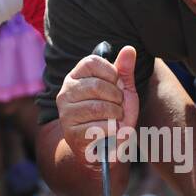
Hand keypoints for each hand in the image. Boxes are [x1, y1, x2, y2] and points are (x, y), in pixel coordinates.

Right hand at [57, 45, 139, 165]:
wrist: (108, 146)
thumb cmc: (114, 115)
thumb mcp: (123, 91)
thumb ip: (125, 71)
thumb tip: (129, 48)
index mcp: (76, 77)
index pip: (92, 61)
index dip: (111, 73)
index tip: (116, 85)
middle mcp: (66, 92)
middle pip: (96, 85)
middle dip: (116, 98)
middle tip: (117, 107)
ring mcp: (66, 113)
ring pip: (98, 107)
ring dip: (115, 115)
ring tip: (114, 120)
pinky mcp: (71, 133)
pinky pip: (98, 126)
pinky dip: (111, 130)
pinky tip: (109, 132)